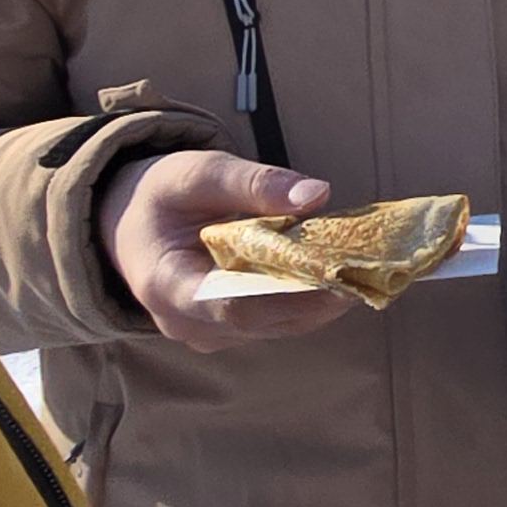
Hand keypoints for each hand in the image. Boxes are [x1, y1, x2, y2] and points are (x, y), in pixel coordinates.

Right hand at [99, 150, 354, 349]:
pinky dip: (312, 297)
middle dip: (321, 295)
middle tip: (374, 266)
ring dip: (324, 297)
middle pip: (265, 320)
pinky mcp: (231, 330)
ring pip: (279, 325)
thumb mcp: (197, 173)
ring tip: (369, 264)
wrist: (132, 221)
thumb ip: (252, 182)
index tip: (338, 274)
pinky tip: (343, 269)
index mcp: (165, 284)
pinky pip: (279, 319)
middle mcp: (185, 322)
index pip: (230, 306)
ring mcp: (209, 332)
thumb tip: (317, 194)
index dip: (288, 296)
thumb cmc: (161, 195)